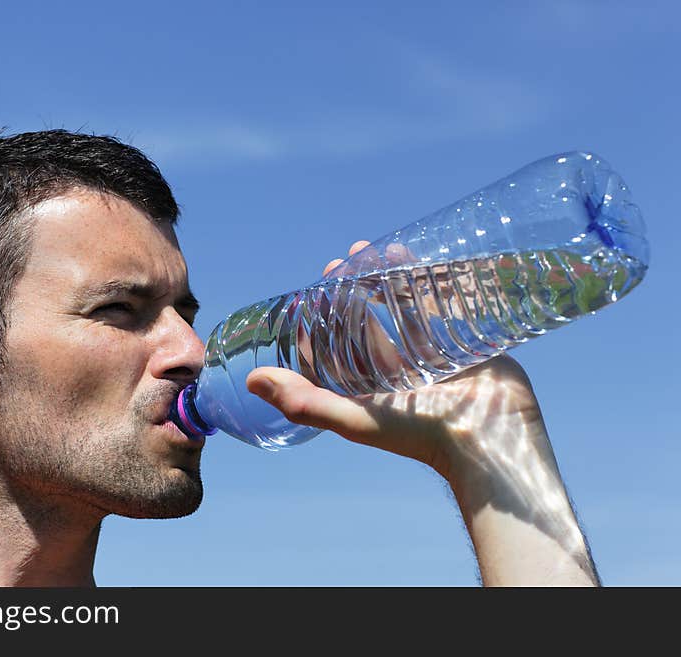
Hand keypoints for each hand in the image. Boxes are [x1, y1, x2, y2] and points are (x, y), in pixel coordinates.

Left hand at [247, 239, 540, 485]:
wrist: (489, 440)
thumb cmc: (418, 436)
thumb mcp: (354, 419)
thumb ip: (304, 402)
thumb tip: (250, 381)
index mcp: (368, 389)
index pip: (334, 348)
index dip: (319, 319)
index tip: (311, 290)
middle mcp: (395, 372)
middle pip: (367, 321)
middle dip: (354, 288)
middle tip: (344, 259)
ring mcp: (429, 357)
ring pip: (403, 309)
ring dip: (389, 279)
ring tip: (379, 248)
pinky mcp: (461, 344)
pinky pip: (443, 306)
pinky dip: (430, 282)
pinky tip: (419, 258)